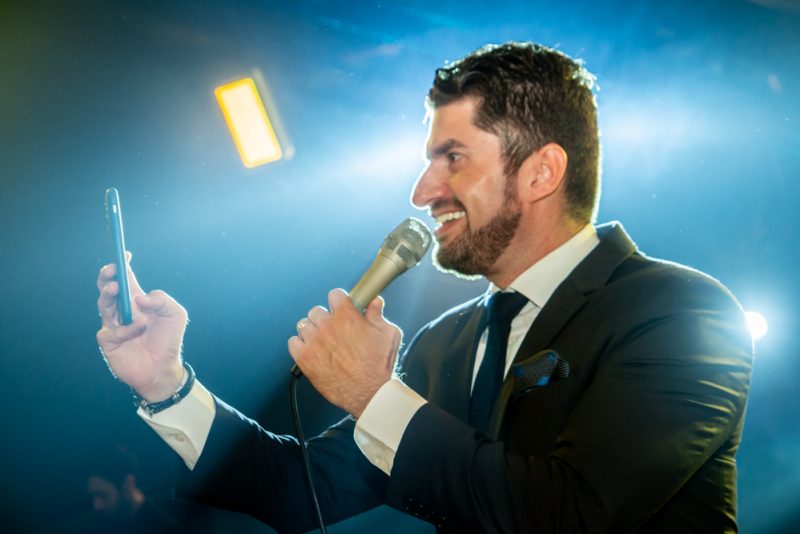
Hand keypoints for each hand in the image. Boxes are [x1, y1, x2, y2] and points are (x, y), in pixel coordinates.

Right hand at [96, 252, 187, 401]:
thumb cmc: (169, 340)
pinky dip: (125, 327)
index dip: (122, 265)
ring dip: (109, 294)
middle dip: (106, 276)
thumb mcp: (175, 315)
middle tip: (111, 270)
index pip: (125, 278)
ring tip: (115, 289)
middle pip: (106, 287)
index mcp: (137, 300)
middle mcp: (122, 310)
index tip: (124, 255)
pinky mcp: (109, 341)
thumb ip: (162, 300)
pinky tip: (138, 328)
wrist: (163, 369)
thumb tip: (139, 298)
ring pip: (103, 304)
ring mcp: (113, 325)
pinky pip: (111, 330)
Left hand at [288, 289, 401, 417]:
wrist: (369, 393)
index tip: (340, 307)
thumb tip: (374, 303)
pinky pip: (293, 342)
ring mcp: (314, 342)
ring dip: (312, 331)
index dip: (339, 301)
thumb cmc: (379, 366)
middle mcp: (328, 327)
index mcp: (347, 317)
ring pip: (304, 325)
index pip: (334, 295)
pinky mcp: (305, 358)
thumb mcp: (388, 335)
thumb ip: (378, 315)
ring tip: (322, 342)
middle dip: (325, 318)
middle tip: (332, 329)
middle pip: (316, 310)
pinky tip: (311, 351)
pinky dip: (299, 345)